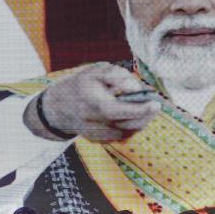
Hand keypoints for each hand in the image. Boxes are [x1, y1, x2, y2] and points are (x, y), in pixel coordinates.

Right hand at [27, 63, 160, 140]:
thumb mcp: (96, 72)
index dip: (142, 109)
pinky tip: (131, 117)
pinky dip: (131, 127)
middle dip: (146, 115)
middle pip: (130, 125)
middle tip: (154, 104)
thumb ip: (118, 76)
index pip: (123, 111)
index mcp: (95, 104)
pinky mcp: (99, 141)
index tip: (156, 103)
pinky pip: (122, 136)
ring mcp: (97, 135)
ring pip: (128, 133)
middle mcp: (96, 123)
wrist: (58, 108)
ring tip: (145, 109)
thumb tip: (137, 88)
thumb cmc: (81, 85)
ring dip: (141, 121)